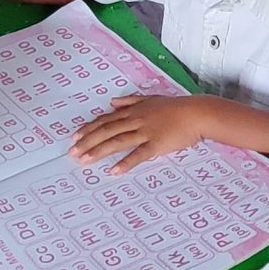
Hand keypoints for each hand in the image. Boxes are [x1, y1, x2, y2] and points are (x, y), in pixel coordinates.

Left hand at [68, 95, 206, 173]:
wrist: (196, 113)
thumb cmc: (174, 107)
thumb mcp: (150, 99)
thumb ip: (130, 100)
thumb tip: (112, 102)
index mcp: (133, 110)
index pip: (105, 120)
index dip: (88, 129)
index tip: (74, 138)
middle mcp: (135, 120)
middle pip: (106, 131)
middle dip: (87, 141)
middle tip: (72, 152)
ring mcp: (145, 132)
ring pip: (117, 141)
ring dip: (99, 151)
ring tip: (85, 161)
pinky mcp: (156, 144)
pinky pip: (138, 154)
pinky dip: (125, 162)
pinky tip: (114, 171)